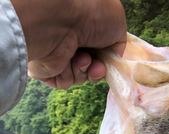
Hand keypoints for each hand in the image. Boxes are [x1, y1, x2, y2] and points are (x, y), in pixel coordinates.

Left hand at [11, 0, 126, 88]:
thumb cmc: (90, 13)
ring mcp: (56, 53)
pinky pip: (64, 81)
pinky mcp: (45, 68)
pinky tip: (69, 63)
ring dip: (86, 71)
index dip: (107, 58)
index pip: (99, 49)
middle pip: (91, 65)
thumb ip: (119, 41)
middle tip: (98, 67)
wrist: (58, 19)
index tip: (111, 60)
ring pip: (79, 75)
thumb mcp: (117, 20)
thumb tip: (113, 56)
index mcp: (84, 26)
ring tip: (82, 59)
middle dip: (98, 69)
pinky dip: (70, 76)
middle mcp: (69, 38)